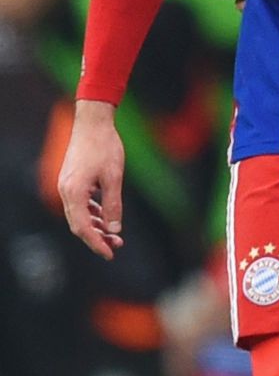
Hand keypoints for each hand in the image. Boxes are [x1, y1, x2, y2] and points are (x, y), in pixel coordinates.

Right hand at [58, 100, 125, 259]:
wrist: (93, 122)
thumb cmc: (105, 147)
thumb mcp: (114, 178)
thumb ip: (113, 205)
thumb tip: (114, 229)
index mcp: (74, 192)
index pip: (83, 228)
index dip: (96, 244)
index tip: (110, 254)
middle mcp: (65, 191)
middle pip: (79, 225)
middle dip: (97, 238)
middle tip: (117, 246)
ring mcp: (66, 185)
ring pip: (79, 215)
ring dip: (96, 226)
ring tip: (115, 234)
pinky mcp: (71, 180)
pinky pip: (79, 204)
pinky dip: (92, 213)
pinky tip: (105, 216)